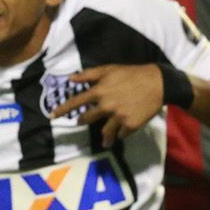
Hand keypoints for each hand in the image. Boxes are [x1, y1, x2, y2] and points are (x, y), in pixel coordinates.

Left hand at [49, 65, 164, 143]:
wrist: (158, 83)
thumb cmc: (132, 74)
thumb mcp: (110, 69)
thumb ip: (89, 74)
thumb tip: (71, 78)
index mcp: (99, 91)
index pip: (76, 102)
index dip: (62, 109)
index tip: (52, 116)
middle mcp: (106, 106)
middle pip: (87, 119)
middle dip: (83, 121)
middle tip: (82, 121)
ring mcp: (118, 117)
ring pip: (105, 132)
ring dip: (105, 136)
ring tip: (106, 140)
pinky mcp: (130, 125)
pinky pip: (121, 134)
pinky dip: (120, 134)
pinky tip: (123, 131)